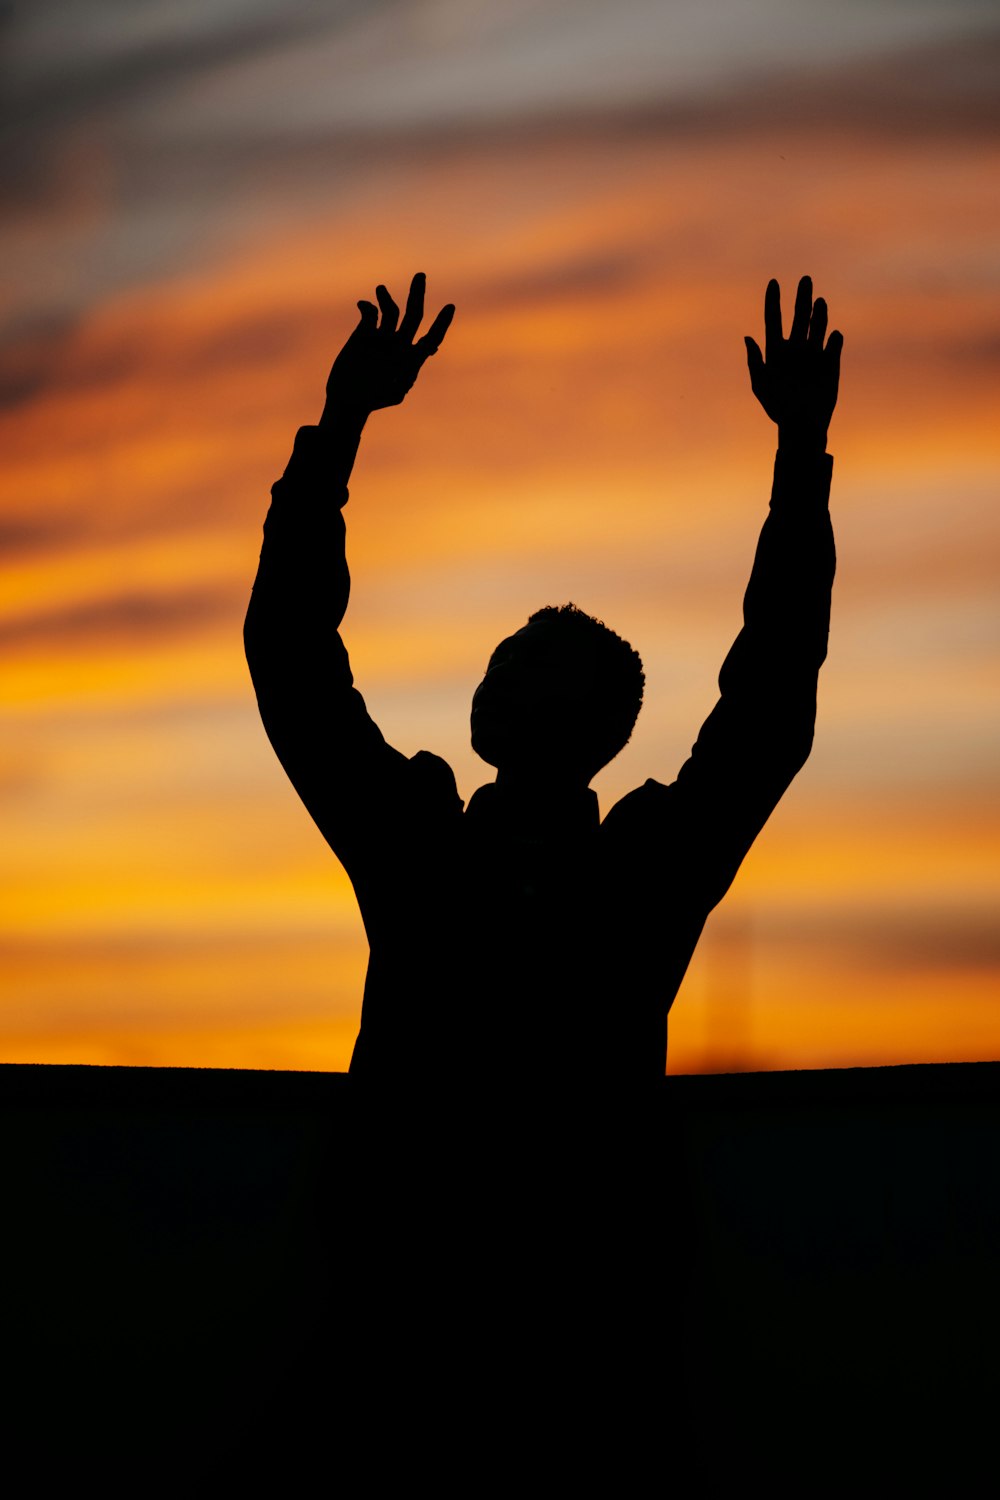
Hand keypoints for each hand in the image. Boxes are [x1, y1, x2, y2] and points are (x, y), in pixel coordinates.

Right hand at [322, 272, 454, 423]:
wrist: (348, 399)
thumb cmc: (374, 400)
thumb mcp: (395, 391)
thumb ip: (411, 372)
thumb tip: (430, 349)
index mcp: (411, 358)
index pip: (431, 337)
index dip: (441, 323)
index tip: (450, 307)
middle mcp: (400, 343)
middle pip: (414, 314)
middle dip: (417, 295)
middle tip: (421, 276)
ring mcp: (382, 336)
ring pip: (391, 310)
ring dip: (387, 298)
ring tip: (381, 289)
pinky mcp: (364, 332)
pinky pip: (370, 313)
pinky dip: (367, 306)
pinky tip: (363, 305)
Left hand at [745, 276, 842, 452]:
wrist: (802, 424)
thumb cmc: (777, 407)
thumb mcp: (761, 385)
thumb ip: (755, 361)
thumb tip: (748, 337)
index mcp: (776, 350)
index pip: (773, 319)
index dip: (773, 301)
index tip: (774, 282)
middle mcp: (795, 348)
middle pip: (799, 316)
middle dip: (802, 297)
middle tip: (805, 279)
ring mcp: (814, 353)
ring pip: (818, 325)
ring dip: (819, 313)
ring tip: (819, 301)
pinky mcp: (831, 362)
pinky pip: (834, 343)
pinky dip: (834, 338)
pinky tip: (833, 336)